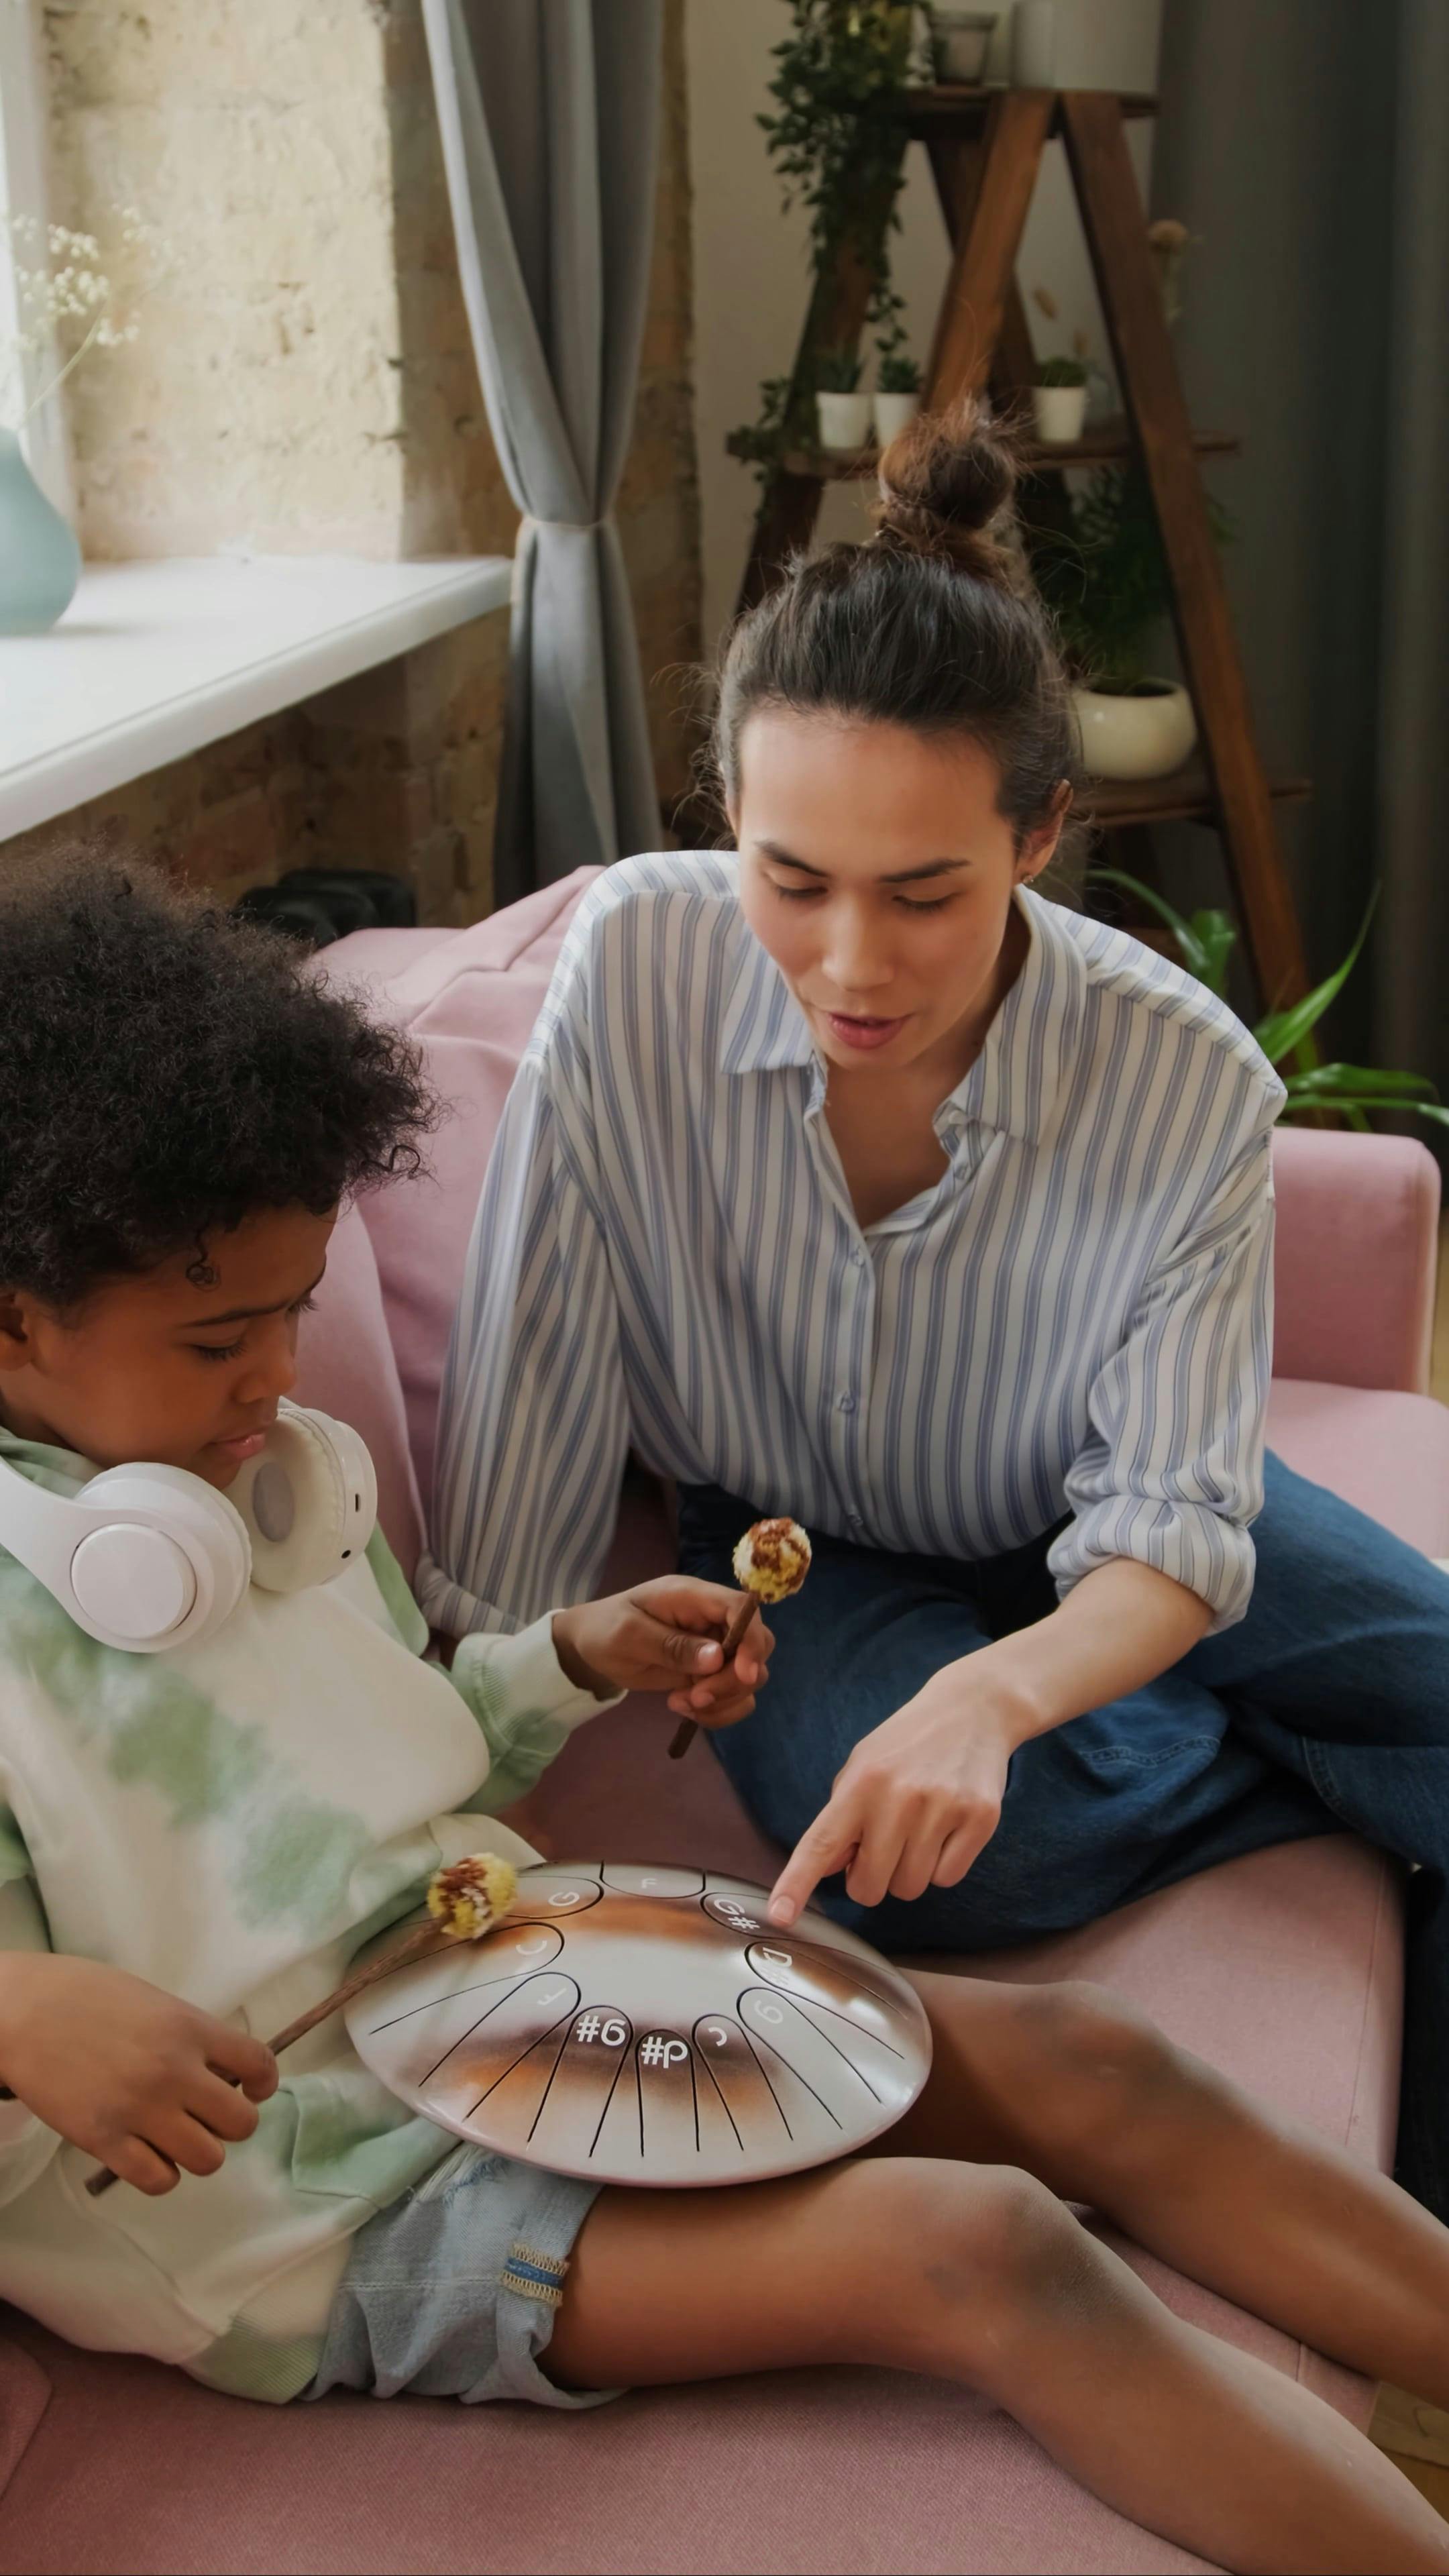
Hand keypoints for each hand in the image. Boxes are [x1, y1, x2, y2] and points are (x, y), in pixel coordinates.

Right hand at [0, 1954, 277, 2195]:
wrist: (20, 2013)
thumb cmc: (84, 1996)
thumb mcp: (153, 2001)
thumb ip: (190, 2035)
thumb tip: (221, 2070)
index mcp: (189, 2028)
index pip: (259, 2064)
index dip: (263, 2083)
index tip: (250, 2089)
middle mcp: (174, 2072)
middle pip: (240, 2124)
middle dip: (230, 2124)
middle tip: (206, 2115)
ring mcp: (140, 2110)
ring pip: (207, 2160)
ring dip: (197, 2152)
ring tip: (175, 2136)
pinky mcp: (104, 2141)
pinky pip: (158, 2180)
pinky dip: (161, 2174)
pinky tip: (147, 2154)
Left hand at [553, 1577, 772, 1724]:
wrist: (591, 1648)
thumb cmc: (605, 1631)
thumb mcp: (629, 1636)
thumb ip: (672, 1645)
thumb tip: (718, 1657)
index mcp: (694, 1598)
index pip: (744, 1609)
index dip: (752, 1640)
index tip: (743, 1674)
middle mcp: (713, 1620)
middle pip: (758, 1646)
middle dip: (733, 1680)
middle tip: (695, 1697)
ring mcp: (716, 1648)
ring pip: (750, 1677)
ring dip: (723, 1700)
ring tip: (681, 1704)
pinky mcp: (711, 1673)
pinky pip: (735, 1696)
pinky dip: (719, 1710)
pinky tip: (686, 1709)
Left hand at [767, 1669, 1029, 1927]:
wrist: (972, 1709)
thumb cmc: (907, 1745)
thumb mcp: (862, 1767)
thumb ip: (840, 1819)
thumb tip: (823, 1869)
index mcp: (861, 1783)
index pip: (821, 1844)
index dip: (797, 1883)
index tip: (780, 1916)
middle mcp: (899, 1797)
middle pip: (870, 1887)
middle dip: (871, 1878)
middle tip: (883, 1846)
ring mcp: (942, 1809)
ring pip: (909, 1888)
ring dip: (908, 1872)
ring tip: (917, 1830)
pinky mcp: (980, 1818)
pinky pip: (947, 1878)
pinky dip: (942, 1865)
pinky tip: (946, 1828)